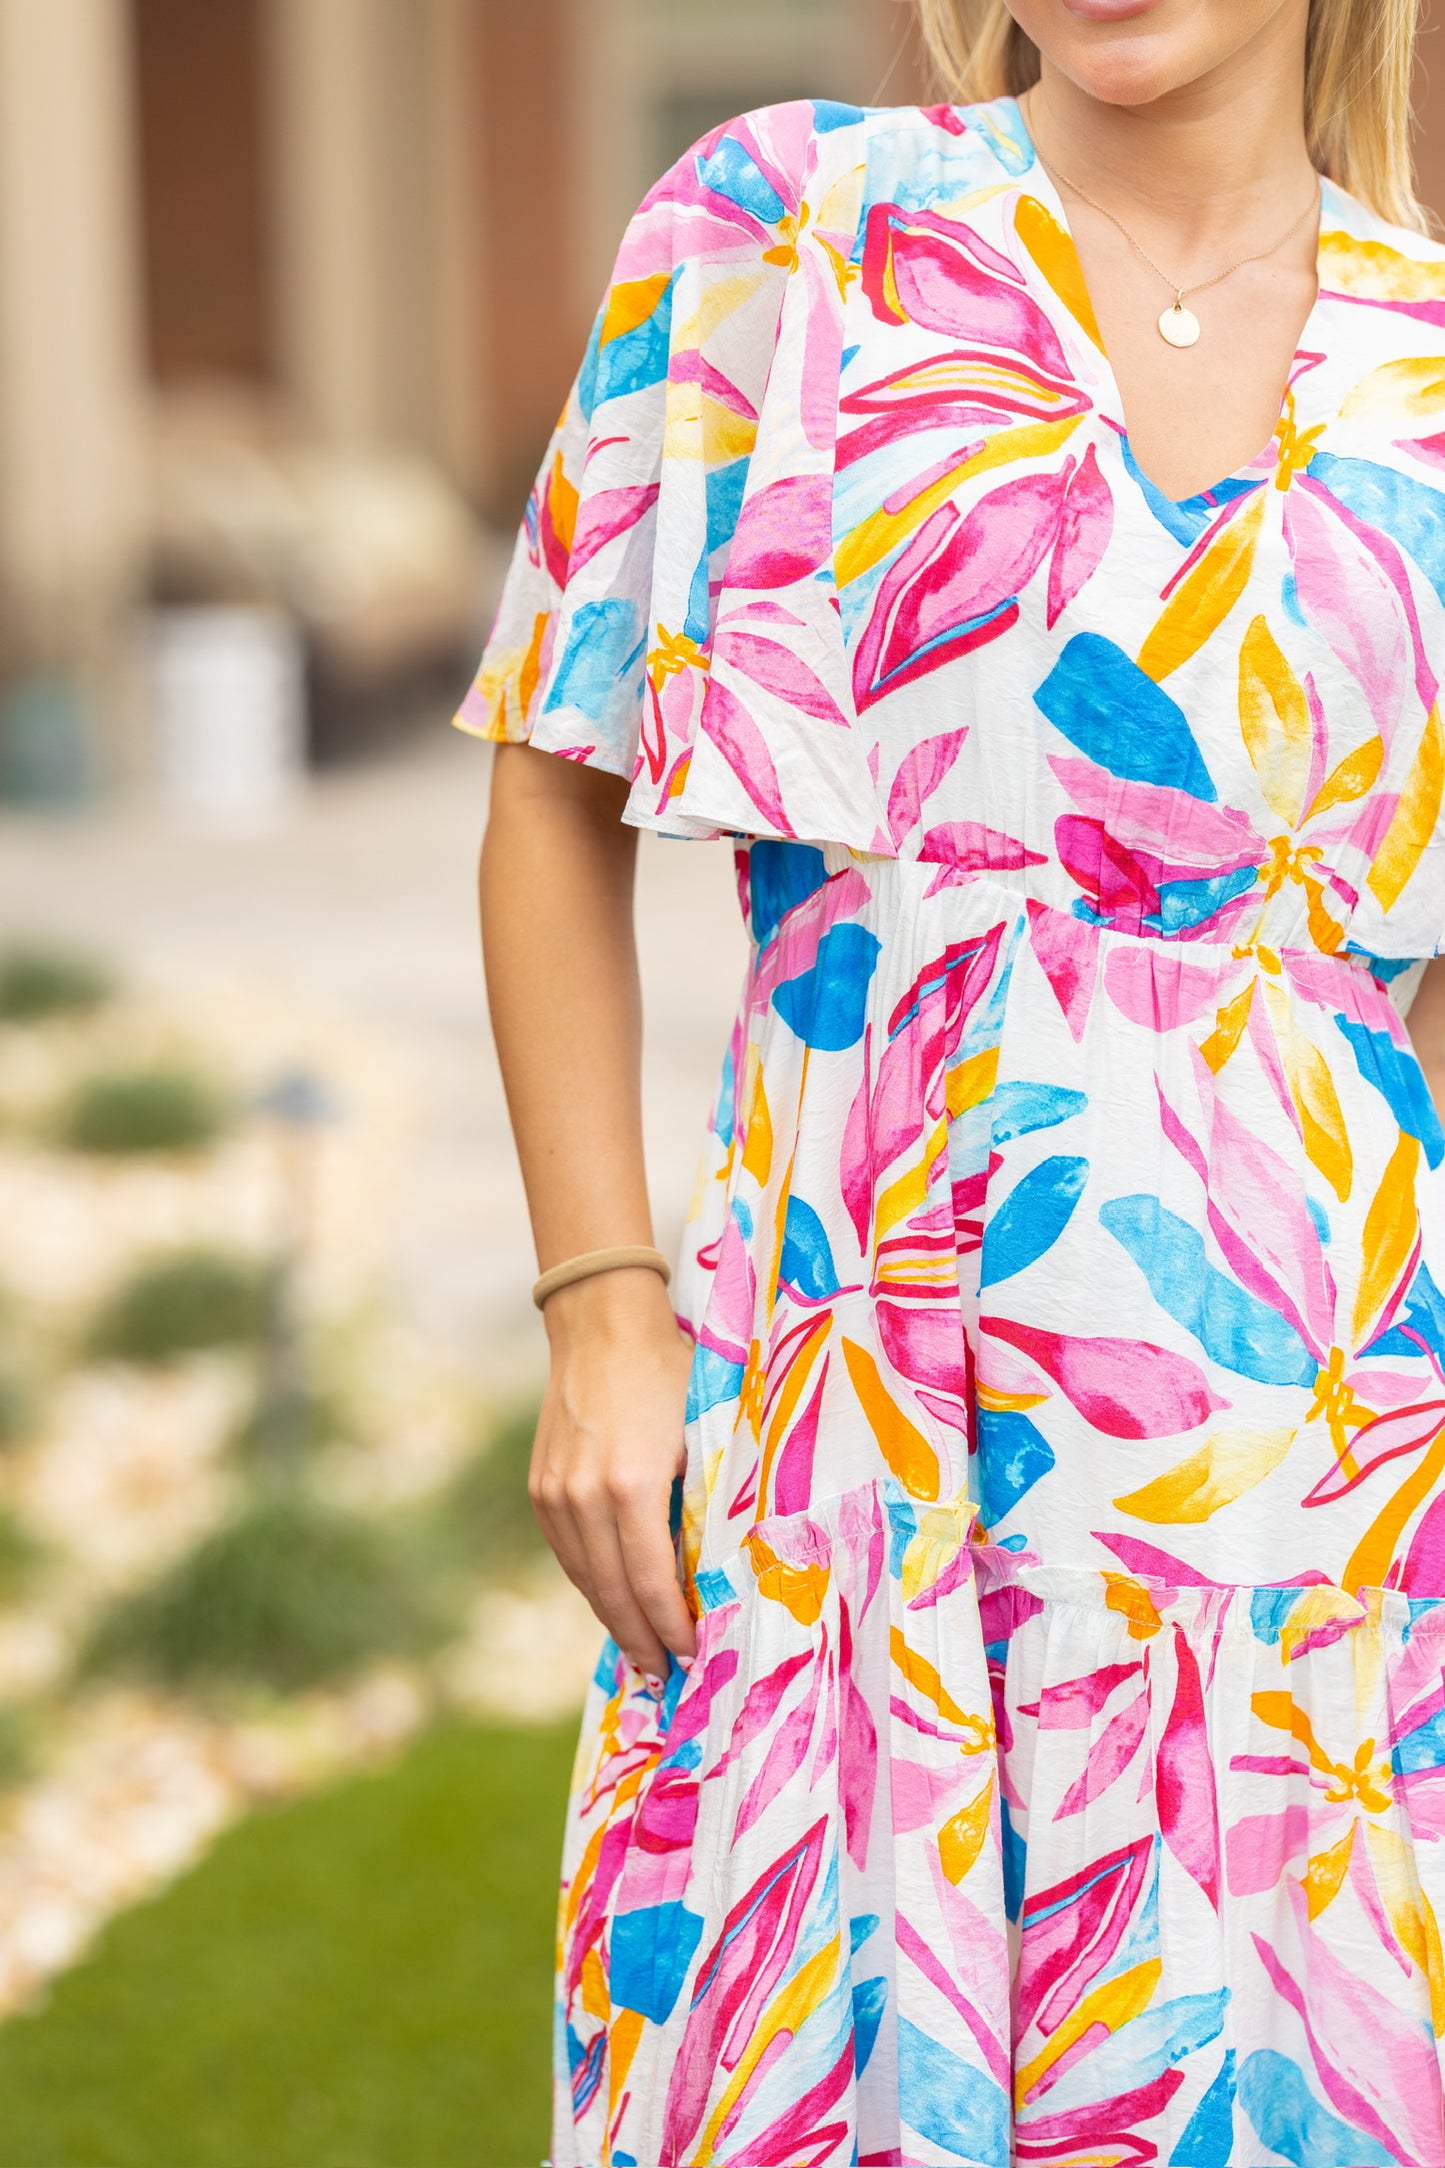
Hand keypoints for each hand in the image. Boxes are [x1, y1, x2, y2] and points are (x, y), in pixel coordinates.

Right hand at [529, 1267, 697, 1680]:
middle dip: (641, 1640)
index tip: (694, 1656)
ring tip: (642, 1649)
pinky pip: (567, 1552)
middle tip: (667, 1675)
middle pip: (613, 1593)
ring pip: (585, 1577)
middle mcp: (584, 1496)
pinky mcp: (541, 1486)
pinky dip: (591, 1582)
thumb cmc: (671, 1371)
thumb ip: (707, 1498)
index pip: (652, 1582)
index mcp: (632, 1486)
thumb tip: (721, 1567)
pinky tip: (612, 1599)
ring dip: (614, 1619)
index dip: (672, 1627)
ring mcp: (555, 1493)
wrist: (602, 1323)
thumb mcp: (704, 1432)